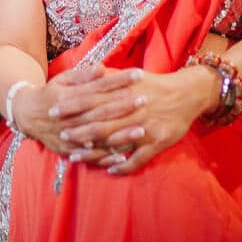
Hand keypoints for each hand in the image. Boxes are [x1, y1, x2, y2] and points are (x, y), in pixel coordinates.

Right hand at [11, 65, 142, 156]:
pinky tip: (124, 156)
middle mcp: (69, 117)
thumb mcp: (62, 79)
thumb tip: (102, 68)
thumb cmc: (50, 93)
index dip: (118, 81)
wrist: (27, 115)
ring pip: (97, 136)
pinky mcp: (68, 150)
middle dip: (124, 106)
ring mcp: (69, 136)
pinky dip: (106, 157)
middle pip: (100, 112)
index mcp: (67, 96)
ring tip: (142, 130)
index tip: (138, 75)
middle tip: (145, 100)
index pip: (97, 87)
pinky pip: (89, 156)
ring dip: (120, 134)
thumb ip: (82, 75)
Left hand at [54, 66, 213, 173]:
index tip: (54, 110)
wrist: (188, 93)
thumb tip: (88, 71)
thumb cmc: (153, 84)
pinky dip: (123, 166)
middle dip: (77, 130)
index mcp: (122, 92)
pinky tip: (109, 171)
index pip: (91, 100)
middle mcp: (131, 111)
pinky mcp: (158, 142)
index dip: (72, 106)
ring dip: (94, 152)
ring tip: (75, 157)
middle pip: (100, 122)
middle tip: (59, 135)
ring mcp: (145, 128)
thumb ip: (108, 76)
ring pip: (114, 143)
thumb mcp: (130, 74)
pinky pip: (138, 158)